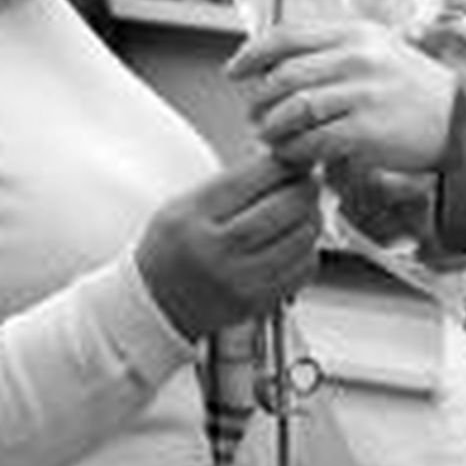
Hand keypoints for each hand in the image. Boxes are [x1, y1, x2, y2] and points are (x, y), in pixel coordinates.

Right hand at [137, 152, 321, 339]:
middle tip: (310, 184)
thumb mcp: (183, 207)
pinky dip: (307, 251)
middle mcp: (212, 250)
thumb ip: (229, 186)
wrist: (154, 305)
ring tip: (307, 211)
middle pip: (281, 209)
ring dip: (312, 220)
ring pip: (298, 240)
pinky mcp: (254, 302)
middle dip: (305, 191)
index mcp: (190, 217)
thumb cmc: (172, 248)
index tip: (295, 160)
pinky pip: (299, 271)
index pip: (248, 180)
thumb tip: (285, 163)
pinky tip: (298, 243)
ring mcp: (235, 280)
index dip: (281, 166)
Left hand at [225, 21, 457, 172]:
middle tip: (254, 116)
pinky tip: (294, 155)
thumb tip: (280, 61)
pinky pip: (312, 141)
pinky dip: (295, 151)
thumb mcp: (379, 51)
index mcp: (355, 34)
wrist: (464, 121)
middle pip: (284, 76)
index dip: (252, 54)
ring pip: (293, 110)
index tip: (234, 71)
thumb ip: (333, 51)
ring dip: (272, 129)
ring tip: (271, 138)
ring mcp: (363, 94)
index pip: (287, 36)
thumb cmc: (415, 89)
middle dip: (259, 100)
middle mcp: (358, 58)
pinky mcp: (367, 130)